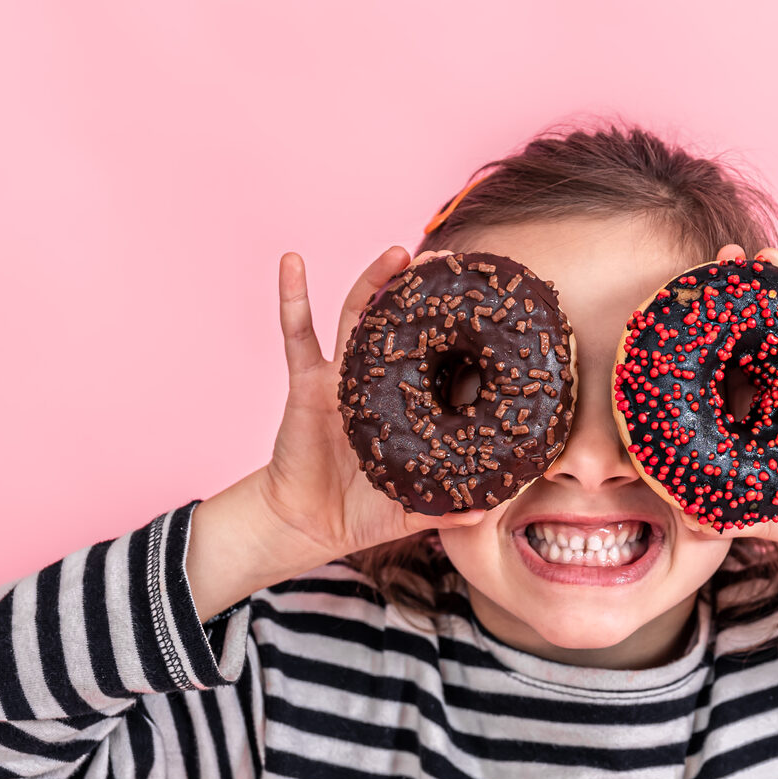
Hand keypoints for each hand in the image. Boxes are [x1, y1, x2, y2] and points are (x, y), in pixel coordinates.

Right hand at [257, 246, 485, 561]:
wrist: (307, 526)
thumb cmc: (360, 512)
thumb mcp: (411, 509)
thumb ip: (444, 507)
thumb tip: (485, 513)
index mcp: (405, 405)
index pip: (438, 358)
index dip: (458, 332)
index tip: (485, 302)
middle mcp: (376, 381)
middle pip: (402, 323)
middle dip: (422, 290)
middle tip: (449, 261)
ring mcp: (341, 376)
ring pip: (359, 316)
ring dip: (376, 280)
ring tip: (399, 252)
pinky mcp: (306, 383)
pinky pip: (297, 335)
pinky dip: (292, 297)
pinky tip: (292, 261)